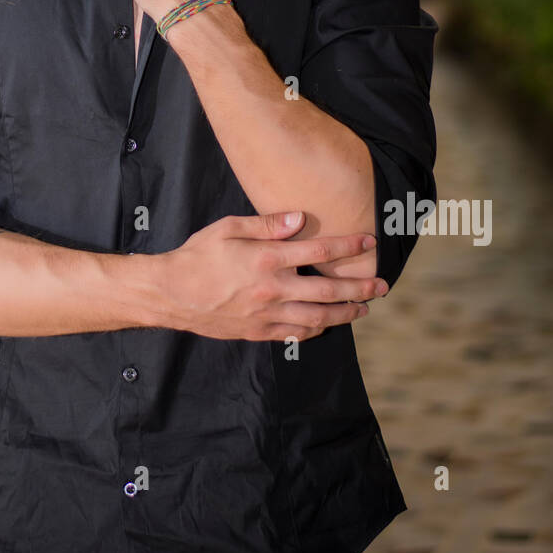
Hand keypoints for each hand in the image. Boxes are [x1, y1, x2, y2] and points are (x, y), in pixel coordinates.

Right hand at [161, 210, 387, 342]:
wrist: (170, 294)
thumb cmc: (197, 256)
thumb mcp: (227, 228)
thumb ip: (265, 224)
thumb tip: (299, 219)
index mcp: (266, 259)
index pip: (318, 251)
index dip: (348, 246)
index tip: (369, 242)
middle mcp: (272, 289)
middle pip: (327, 289)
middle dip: (359, 287)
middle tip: (382, 285)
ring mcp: (266, 314)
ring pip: (317, 316)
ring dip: (345, 312)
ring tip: (364, 308)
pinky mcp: (258, 332)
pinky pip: (295, 333)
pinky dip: (316, 329)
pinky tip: (327, 323)